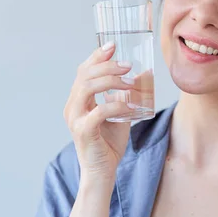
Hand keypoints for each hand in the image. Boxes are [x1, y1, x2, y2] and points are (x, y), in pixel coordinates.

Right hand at [63, 42, 136, 181]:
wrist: (103, 171)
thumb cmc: (109, 143)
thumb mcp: (121, 112)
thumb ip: (127, 94)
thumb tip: (144, 74)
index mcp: (78, 99)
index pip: (84, 70)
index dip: (97, 55)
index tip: (113, 45)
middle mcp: (72, 106)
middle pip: (85, 75)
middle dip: (107, 65)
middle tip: (128, 65)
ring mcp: (75, 118)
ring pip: (87, 88)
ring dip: (110, 80)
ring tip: (130, 82)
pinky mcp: (83, 131)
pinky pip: (98, 111)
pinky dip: (116, 105)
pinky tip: (129, 106)